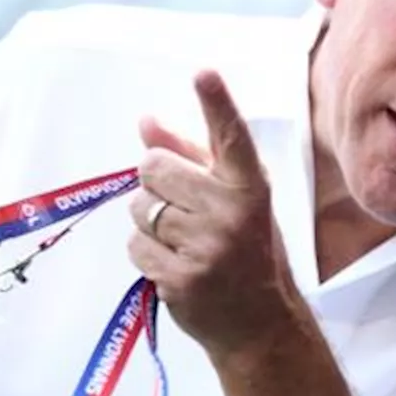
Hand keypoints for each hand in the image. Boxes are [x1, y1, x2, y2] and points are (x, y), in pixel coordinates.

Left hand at [128, 69, 297, 356]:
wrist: (260, 323)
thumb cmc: (247, 249)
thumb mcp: (232, 198)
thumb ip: (191, 156)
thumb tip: (147, 123)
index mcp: (249, 185)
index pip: (230, 136)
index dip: (216, 102)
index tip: (204, 73)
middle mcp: (232, 211)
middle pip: (154, 167)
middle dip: (157, 184)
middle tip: (183, 208)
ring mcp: (207, 246)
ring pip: (139, 208)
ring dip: (149, 221)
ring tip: (181, 240)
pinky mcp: (181, 278)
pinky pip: (135, 245)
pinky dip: (146, 253)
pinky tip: (174, 264)